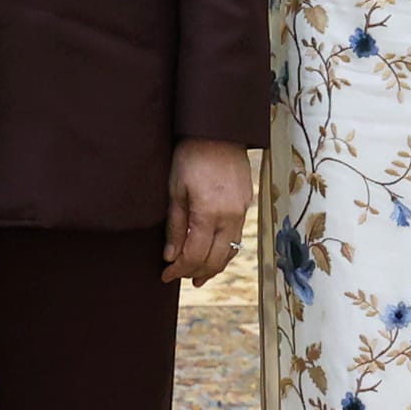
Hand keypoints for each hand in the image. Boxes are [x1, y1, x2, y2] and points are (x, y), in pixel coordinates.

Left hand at [164, 138, 251, 285]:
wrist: (218, 132)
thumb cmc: (190, 156)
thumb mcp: (175, 190)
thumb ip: (175, 226)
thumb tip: (170, 256)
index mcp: (209, 212)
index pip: (195, 255)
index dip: (179, 269)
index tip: (165, 275)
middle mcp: (230, 216)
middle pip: (215, 259)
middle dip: (195, 273)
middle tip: (177, 277)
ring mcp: (242, 211)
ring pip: (229, 252)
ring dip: (212, 267)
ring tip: (196, 276)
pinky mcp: (246, 205)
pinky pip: (236, 238)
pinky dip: (223, 251)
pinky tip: (212, 255)